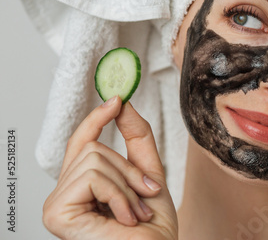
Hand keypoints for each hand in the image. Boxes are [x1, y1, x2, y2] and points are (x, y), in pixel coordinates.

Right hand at [42, 96, 177, 239]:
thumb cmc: (152, 227)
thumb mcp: (149, 173)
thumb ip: (137, 139)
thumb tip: (124, 105)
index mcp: (83, 186)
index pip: (81, 143)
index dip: (96, 118)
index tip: (116, 99)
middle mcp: (64, 193)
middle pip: (93, 147)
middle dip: (129, 169)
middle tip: (145, 196)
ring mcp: (57, 204)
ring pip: (94, 159)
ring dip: (126, 186)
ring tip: (134, 213)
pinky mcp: (56, 213)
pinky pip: (93, 177)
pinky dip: (118, 196)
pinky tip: (124, 220)